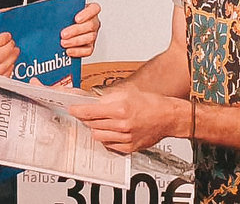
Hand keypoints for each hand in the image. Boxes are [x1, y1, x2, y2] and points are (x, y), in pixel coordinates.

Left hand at [61, 2, 100, 57]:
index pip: (94, 9)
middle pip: (90, 25)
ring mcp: (93, 34)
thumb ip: (60, 9)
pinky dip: (78, 51)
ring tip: (63, 43)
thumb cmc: (65, 16)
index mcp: (90, 10)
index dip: (87, 14)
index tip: (76, 19)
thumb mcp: (63, 10)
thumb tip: (50, 12)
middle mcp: (93, 22)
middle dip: (76, 30)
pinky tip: (68, 51)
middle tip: (63, 34)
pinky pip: (88, 50)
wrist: (62, 27)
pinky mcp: (89, 46)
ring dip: (75, 41)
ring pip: (89, 38)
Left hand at [69, 86, 184, 152]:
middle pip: (91, 124)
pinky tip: (112, 131)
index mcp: (120, 108)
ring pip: (97, 136)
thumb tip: (91, 99)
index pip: (90, 111)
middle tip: (86, 113)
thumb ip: (107, 96)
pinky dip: (106, 138)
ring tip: (101, 122)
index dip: (77, 110)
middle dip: (86, 118)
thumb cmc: (151, 103)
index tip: (72, 109)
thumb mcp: (127, 92)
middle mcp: (122, 124)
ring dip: (95, 128)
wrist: (168, 117)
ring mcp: (125, 138)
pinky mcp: (128, 147)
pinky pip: (108, 145)